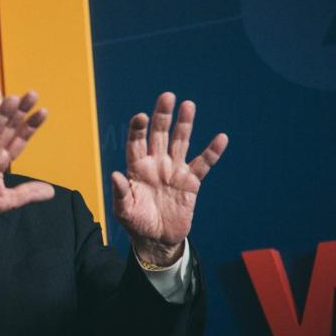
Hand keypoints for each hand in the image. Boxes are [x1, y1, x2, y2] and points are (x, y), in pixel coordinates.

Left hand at [112, 92, 227, 265]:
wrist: (157, 239)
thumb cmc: (136, 223)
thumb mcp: (124, 210)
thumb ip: (121, 192)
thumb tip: (115, 174)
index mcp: (137, 168)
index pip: (136, 143)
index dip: (138, 129)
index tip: (141, 117)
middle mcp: (156, 164)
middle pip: (159, 135)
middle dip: (163, 116)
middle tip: (167, 96)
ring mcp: (174, 170)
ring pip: (180, 142)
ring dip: (184, 124)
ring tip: (188, 105)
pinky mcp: (191, 182)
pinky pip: (203, 164)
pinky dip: (212, 152)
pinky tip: (221, 138)